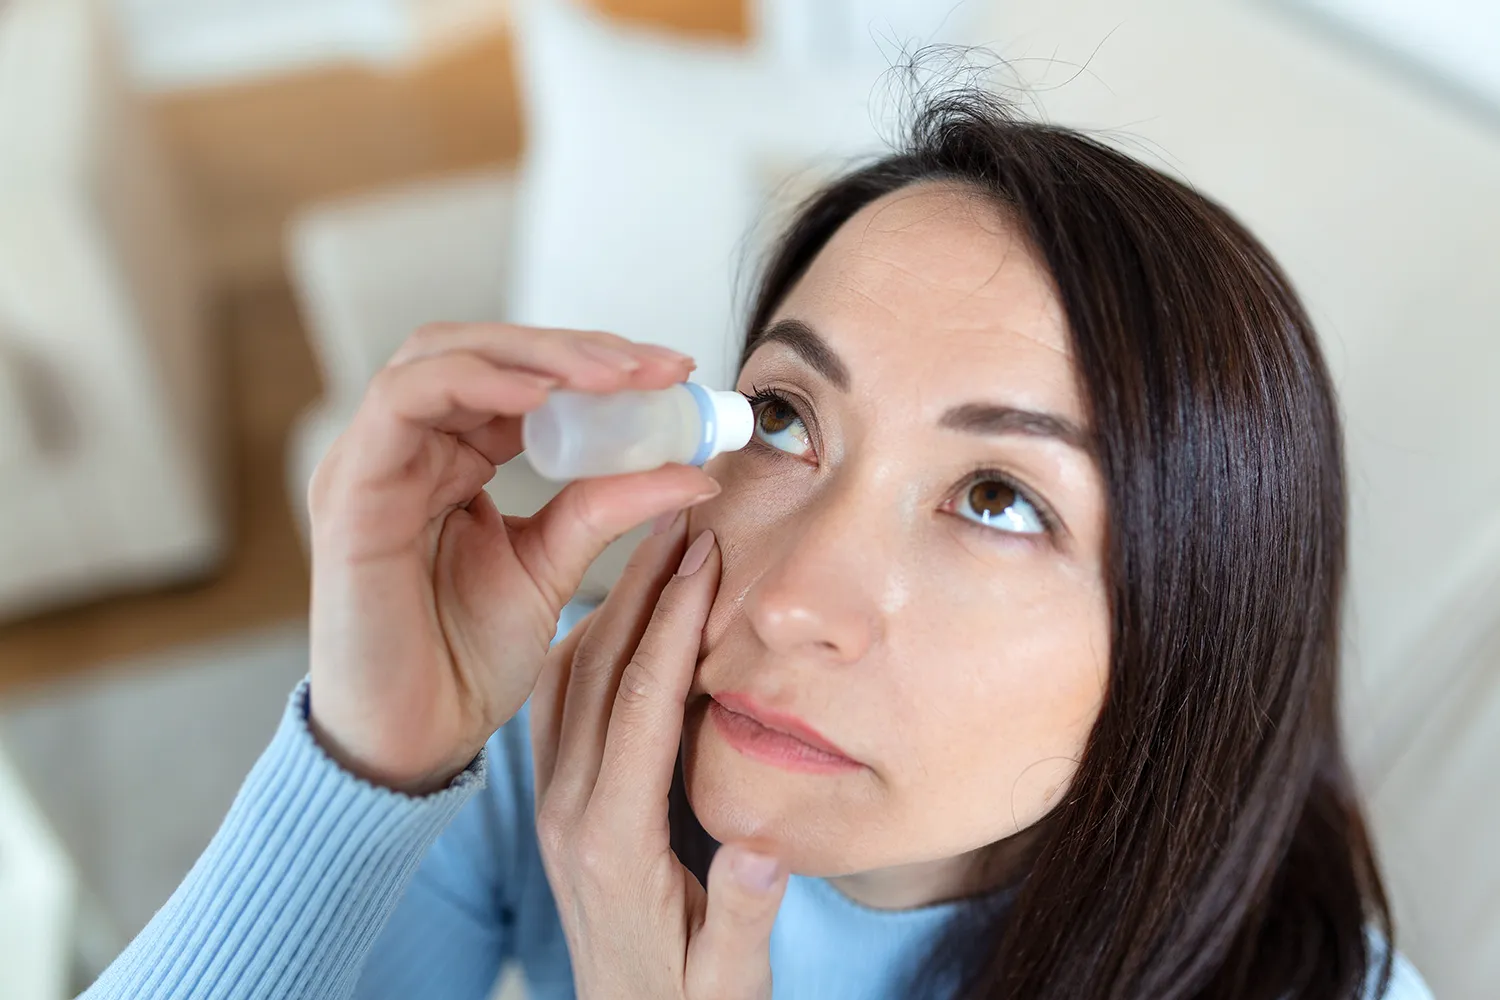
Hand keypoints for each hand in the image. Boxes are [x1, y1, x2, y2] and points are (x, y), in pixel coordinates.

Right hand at [306, 323, 720, 792]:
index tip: (676, 375)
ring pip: (444, 354)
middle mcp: (407, 447)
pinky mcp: (350, 488)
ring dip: (536, 354)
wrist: (415, 743)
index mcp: (451, 459)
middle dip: (578, 347)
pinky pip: (405, 401)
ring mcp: (372, 461)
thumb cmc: (466, 661)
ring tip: (615, 376)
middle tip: (658, 367)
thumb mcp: (553, 566)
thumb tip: (695, 469)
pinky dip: (476, 381)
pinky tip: (543, 396)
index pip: (519, 376)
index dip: (598, 364)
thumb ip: (608, 506)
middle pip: (485, 349)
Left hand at [530, 515, 788, 998]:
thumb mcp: (724, 980)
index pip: (641, 703)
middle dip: (643, 585)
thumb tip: (760, 853)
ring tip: (659, 543)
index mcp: (611, 842)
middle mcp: (566, 812)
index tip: (704, 552)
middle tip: (683, 514)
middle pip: (597, 669)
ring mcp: (551, 805)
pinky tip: (621, 613)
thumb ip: (739, 918)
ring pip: (568, 677)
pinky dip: (587, 645)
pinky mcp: (553, 804)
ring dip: (614, 604)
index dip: (673, 620)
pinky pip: (557, 705)